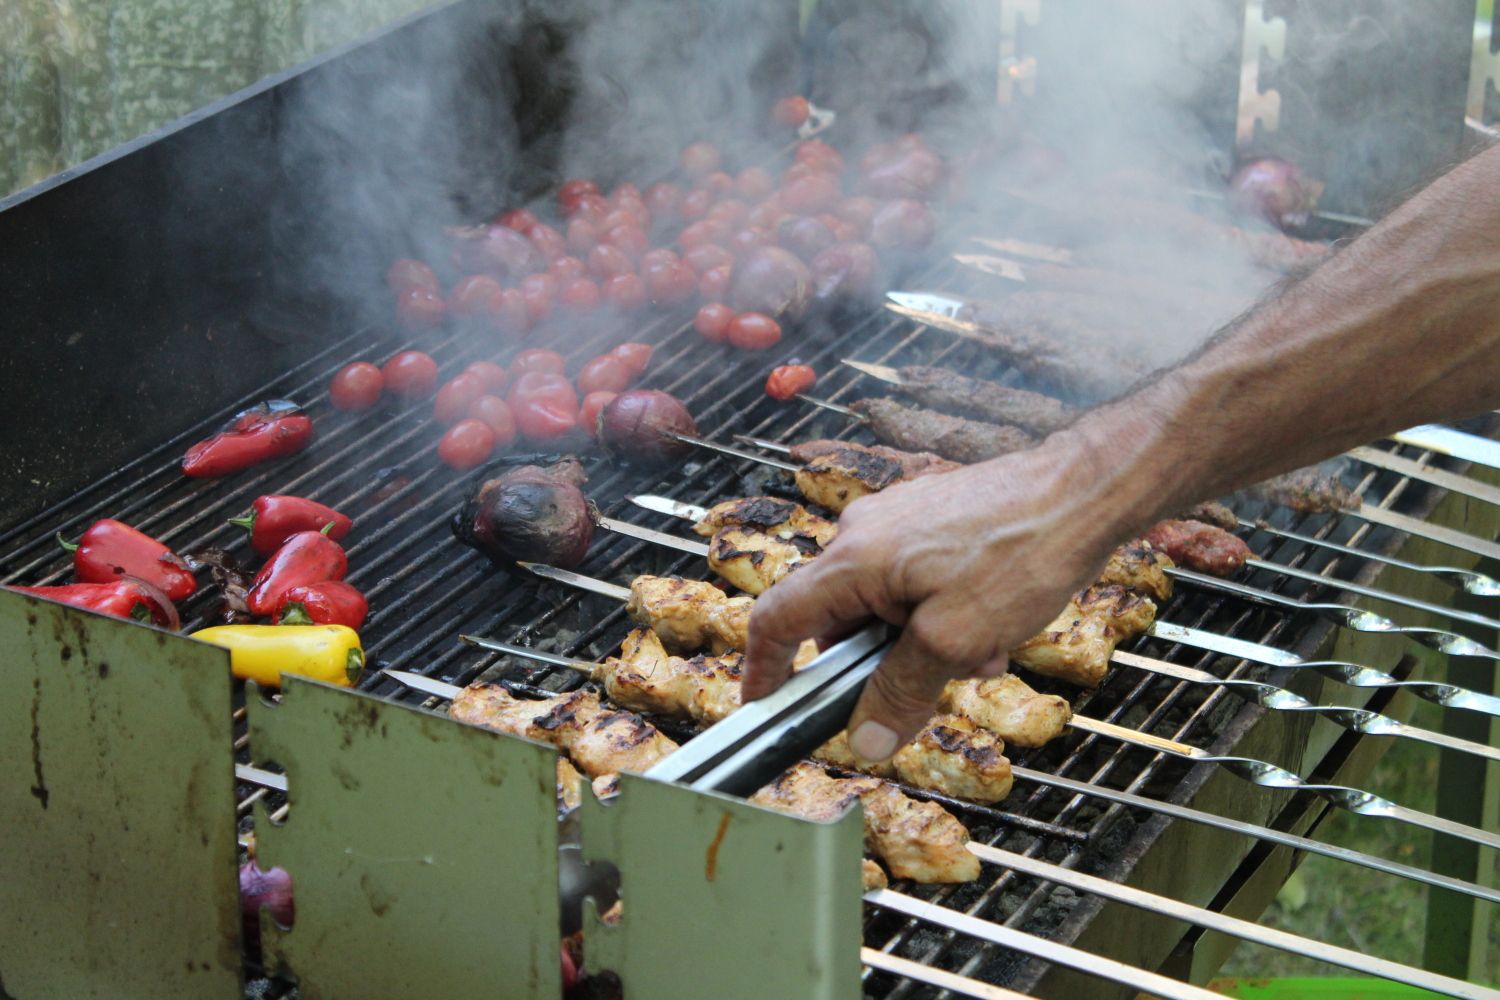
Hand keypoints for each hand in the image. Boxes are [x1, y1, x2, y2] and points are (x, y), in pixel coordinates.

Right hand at [743, 434, 1133, 761]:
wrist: (1082, 490)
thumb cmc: (1020, 552)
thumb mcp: (955, 642)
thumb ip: (900, 693)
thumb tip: (864, 740)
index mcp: (852, 559)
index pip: (776, 618)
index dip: (764, 669)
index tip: (766, 706)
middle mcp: (863, 532)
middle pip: (839, 618)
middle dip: (879, 663)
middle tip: (927, 688)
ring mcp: (898, 520)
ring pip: (885, 604)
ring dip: (922, 641)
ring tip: (981, 649)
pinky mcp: (931, 517)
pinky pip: (914, 580)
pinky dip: (942, 612)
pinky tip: (991, 621)